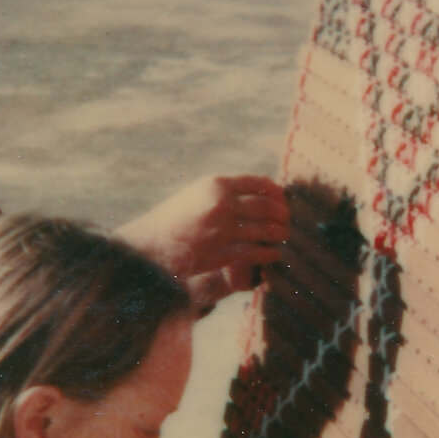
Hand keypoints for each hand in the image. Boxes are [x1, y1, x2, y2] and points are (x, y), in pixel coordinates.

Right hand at [119, 174, 289, 282]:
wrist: (151, 245)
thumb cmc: (177, 218)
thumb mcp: (198, 193)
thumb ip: (227, 189)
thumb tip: (264, 186)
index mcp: (216, 184)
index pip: (260, 183)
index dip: (277, 192)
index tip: (283, 200)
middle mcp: (221, 204)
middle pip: (268, 206)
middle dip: (283, 214)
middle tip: (287, 220)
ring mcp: (222, 229)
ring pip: (266, 230)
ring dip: (280, 234)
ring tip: (283, 236)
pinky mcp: (221, 253)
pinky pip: (256, 253)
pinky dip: (269, 254)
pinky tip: (273, 254)